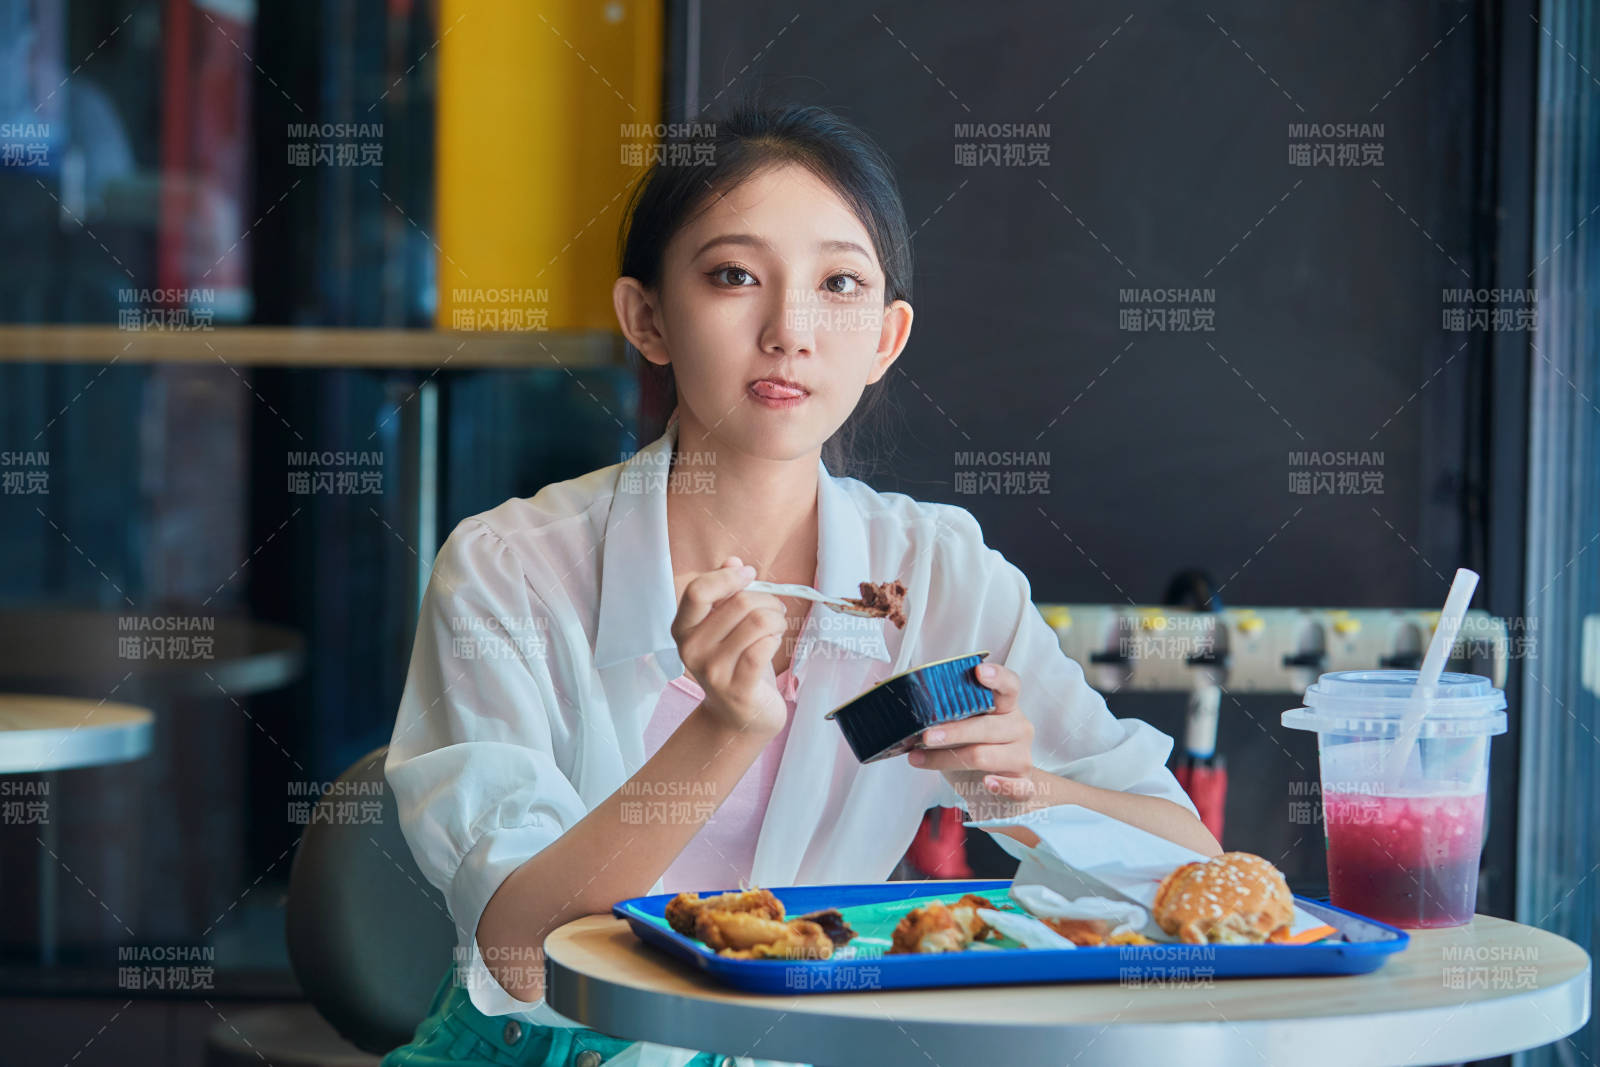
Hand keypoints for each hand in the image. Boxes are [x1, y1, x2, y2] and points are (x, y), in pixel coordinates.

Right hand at [670, 555, 787, 737]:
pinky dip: (775, 639)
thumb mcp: (724, 627)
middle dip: (766, 600)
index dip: (728, 576)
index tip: (749, 574)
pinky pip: (762, 648)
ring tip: (777, 625)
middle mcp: (691, 649)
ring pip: (756, 622)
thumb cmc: (734, 664)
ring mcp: (712, 671)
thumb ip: (724, 593)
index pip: (697, 590)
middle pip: (738, 603)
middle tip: (775, 609)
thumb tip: (732, 560)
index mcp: (683, 629)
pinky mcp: (736, 688)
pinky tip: (774, 642)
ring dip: (776, 618)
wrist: (738, 718)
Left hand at [906, 661, 1036, 804]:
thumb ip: (931, 705)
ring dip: (947, 758)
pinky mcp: (1022, 785)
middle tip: (925, 734)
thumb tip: (879, 686)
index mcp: (1005, 706)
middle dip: (954, 730)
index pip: (1009, 685)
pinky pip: (1016, 787)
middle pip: (987, 725)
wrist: (996, 788)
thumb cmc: (972, 747)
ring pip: (984, 756)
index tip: (979, 672)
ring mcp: (1021, 756)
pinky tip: (987, 783)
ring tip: (919, 758)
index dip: (997, 677)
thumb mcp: (955, 723)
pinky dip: (1002, 785)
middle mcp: (1017, 727)